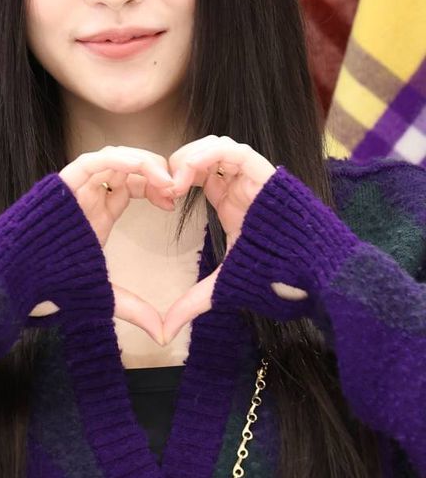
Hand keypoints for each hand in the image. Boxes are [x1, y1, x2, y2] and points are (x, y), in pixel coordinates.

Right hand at [30, 145, 177, 344]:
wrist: (13, 283)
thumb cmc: (50, 288)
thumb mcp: (104, 296)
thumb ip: (134, 309)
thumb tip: (164, 335)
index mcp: (96, 214)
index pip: (130, 186)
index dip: (154, 188)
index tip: (172, 203)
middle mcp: (86, 197)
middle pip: (125, 168)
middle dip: (153, 172)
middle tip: (174, 185)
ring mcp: (73, 189)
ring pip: (113, 158)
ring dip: (142, 162)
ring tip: (162, 178)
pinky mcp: (61, 184)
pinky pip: (92, 162)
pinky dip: (118, 159)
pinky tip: (140, 167)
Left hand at [157, 136, 308, 343]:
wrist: (315, 274)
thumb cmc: (276, 277)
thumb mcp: (225, 285)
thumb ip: (194, 301)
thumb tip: (165, 331)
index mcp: (229, 201)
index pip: (197, 174)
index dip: (175, 179)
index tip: (161, 198)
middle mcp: (239, 185)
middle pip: (204, 154)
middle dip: (179, 163)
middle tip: (165, 185)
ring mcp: (253, 178)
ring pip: (217, 145)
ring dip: (191, 156)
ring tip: (176, 179)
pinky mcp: (266, 173)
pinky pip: (235, 151)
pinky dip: (209, 155)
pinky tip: (190, 172)